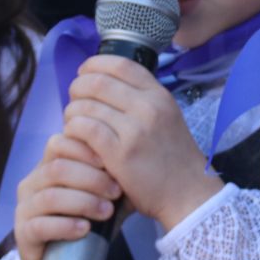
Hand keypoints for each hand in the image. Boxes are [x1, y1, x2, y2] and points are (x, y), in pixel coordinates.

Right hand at [12, 133, 119, 259]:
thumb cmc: (85, 222)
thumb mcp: (98, 196)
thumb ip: (108, 178)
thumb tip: (136, 155)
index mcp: (47, 167)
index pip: (58, 143)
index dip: (84, 149)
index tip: (110, 161)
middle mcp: (32, 183)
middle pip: (57, 169)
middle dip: (91, 178)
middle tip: (116, 191)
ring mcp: (25, 208)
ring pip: (50, 196)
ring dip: (83, 202)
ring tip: (107, 211)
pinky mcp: (23, 233)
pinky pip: (41, 225)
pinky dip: (66, 226)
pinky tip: (85, 229)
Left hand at [62, 54, 222, 230]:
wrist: (188, 195)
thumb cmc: (173, 160)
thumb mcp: (167, 118)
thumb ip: (142, 101)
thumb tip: (106, 84)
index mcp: (159, 96)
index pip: (120, 64)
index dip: (94, 64)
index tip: (84, 73)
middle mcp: (148, 107)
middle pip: (98, 81)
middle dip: (78, 88)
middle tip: (74, 100)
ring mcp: (134, 130)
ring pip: (86, 105)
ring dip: (72, 112)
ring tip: (74, 123)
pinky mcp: (120, 153)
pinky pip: (84, 128)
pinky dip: (73, 129)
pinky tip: (76, 138)